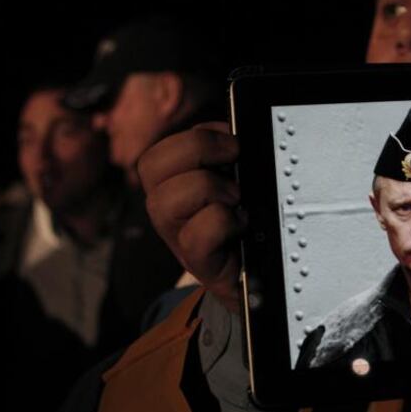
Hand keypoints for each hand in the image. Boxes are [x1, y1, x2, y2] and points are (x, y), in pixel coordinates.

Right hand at [138, 121, 243, 311]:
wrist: (260, 280)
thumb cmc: (248, 228)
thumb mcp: (238, 186)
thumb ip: (229, 159)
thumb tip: (235, 131)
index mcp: (174, 187)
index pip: (159, 152)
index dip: (196, 136)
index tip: (232, 142)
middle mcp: (168, 211)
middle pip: (150, 165)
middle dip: (197, 149)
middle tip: (233, 160)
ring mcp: (178, 238)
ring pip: (165, 200)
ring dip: (209, 188)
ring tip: (236, 198)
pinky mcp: (199, 263)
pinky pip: (196, 236)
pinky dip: (223, 223)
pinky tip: (241, 224)